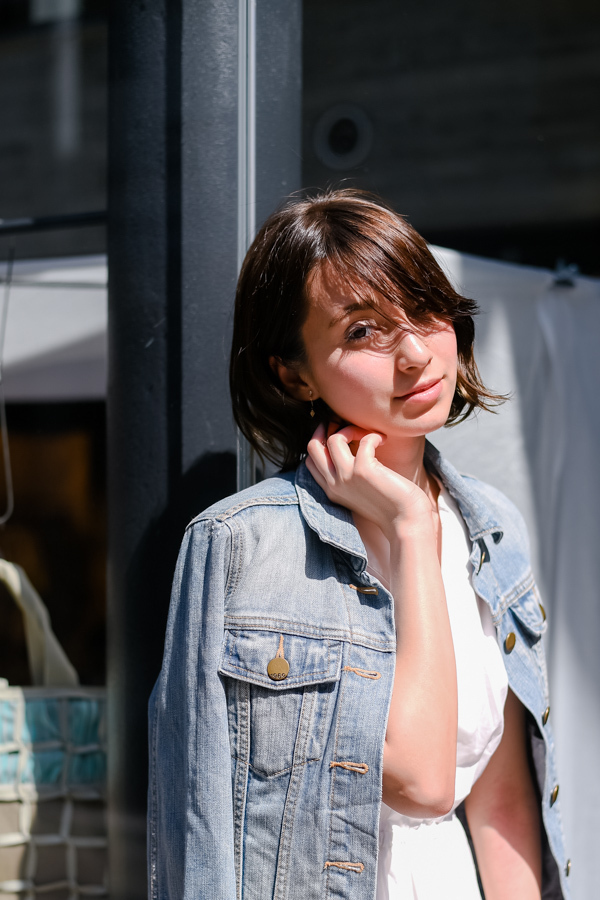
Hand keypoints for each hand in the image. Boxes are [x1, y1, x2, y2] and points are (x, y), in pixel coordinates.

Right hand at [305, 422, 433, 540]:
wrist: (406, 522)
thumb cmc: (389, 506)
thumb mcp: (361, 492)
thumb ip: (350, 476)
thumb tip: (351, 447)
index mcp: (332, 490)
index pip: (311, 460)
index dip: (321, 442)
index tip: (336, 432)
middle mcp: (335, 484)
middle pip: (313, 447)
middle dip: (326, 428)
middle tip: (344, 424)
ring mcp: (347, 477)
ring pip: (333, 439)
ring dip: (351, 428)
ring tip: (367, 434)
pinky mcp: (364, 470)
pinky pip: (363, 441)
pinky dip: (373, 435)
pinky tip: (383, 439)